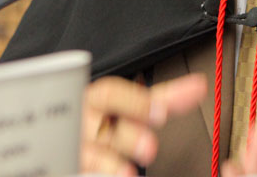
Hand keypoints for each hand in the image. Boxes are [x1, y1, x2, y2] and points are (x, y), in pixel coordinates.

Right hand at [80, 73, 206, 175]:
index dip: (137, 104)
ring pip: (89, 153)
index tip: (162, 113)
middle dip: (128, 136)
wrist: (58, 139)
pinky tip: (111, 176)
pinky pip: (79, 170)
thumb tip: (198, 87)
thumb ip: (160, 99)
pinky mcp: (68, 165)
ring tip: (128, 173)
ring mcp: (73, 147)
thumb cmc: (98, 118)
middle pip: (102, 125)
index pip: (111, 94)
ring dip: (108, 163)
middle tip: (150, 148)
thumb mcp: (126, 106)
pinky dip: (95, 174)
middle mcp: (82, 122)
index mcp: (96, 99)